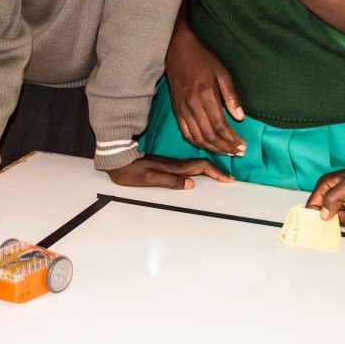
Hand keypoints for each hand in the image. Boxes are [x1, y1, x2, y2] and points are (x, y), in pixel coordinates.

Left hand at [106, 154, 233, 188]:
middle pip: (200, 165)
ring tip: (219, 177)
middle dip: (217, 171)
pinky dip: (198, 170)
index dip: (216, 172)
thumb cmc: (129, 171)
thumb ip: (169, 181)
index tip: (229, 179)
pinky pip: (186, 166)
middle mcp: (173, 164)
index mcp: (172, 167)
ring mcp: (169, 163)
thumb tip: (191, 185)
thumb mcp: (148, 179)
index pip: (200, 167)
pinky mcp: (164, 165)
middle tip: (229, 179)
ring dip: (209, 170)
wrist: (115, 159)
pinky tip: (198, 174)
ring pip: (194, 165)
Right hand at [165, 29, 245, 155]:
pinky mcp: (176, 111)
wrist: (178, 51)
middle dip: (224, 147)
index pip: (220, 125)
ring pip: (197, 137)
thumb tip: (240, 117)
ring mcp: (182, 109)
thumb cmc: (203, 60)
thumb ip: (231, 96)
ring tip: (225, 152)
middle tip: (237, 153)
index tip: (242, 146)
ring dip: (212, 148)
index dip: (232, 139)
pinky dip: (197, 143)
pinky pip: (185, 133)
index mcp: (205, 95)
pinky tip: (207, 146)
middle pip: (209, 135)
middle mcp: (192, 105)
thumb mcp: (222, 73)